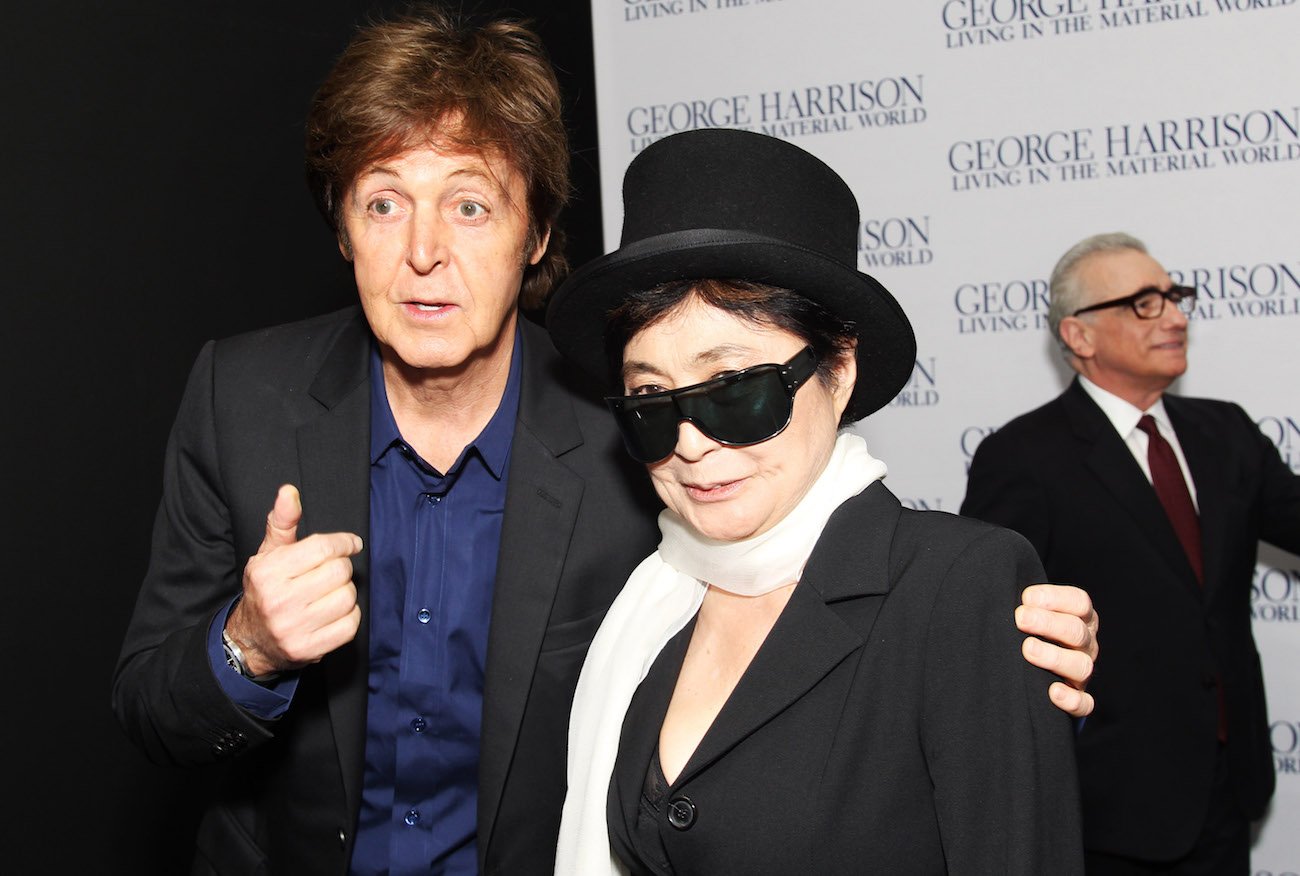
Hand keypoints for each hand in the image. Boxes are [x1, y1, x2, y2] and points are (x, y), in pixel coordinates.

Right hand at [225, 484, 362, 675]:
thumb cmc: (266, 590)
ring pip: (348, 597)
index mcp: (268, 572)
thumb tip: (290, 492)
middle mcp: (279, 600)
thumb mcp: (268, 554)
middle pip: (340, 572)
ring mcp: (294, 628)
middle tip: (331, 572)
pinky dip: (349, 616)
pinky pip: (351, 625)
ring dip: (346, 592)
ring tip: (329, 593)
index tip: (351, 543)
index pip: (323, 548)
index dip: (344, 542)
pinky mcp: (309, 649)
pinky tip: (333, 613)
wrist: (251, 641)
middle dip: (341, 568)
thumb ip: (282, 522)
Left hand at [1015, 584, 1097, 717]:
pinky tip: (1052, 692)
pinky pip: (1084, 703)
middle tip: (1020, 619)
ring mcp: (1082, 672)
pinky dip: (1072, 700)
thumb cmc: (1027, 632)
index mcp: (1078, 617)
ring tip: (1028, 649)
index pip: (1079, 602)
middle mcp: (1085, 643)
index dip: (1055, 598)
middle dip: (1048, 623)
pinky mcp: (1078, 699)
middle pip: (1077, 631)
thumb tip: (998, 590)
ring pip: (1082, 665)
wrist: (1030, 669)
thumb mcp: (1029, 612)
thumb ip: (1024, 604)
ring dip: (1055, 657)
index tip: (1026, 597)